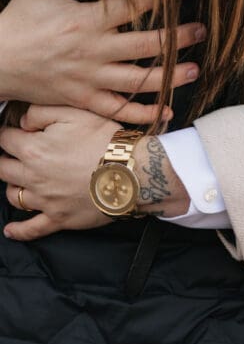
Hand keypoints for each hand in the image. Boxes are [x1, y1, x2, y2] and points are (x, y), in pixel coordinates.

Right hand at [0, 0, 205, 123]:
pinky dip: (142, 113)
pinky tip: (167, 111)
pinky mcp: (83, 99)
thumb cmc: (17, 20)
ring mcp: (89, 78)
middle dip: (176, 37)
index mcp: (85, 19)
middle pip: (144, 44)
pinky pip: (117, 109)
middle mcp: (92, 50)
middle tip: (202, 30)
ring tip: (194, 69)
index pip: (132, 5)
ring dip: (169, 76)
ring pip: (136, 80)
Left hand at [0, 105, 190, 240]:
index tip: (10, 131)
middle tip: (14, 153)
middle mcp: (33, 176)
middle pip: (3, 168)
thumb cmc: (105, 139)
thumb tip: (23, 122)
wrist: (131, 171)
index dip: (7, 133)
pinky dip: (19, 231)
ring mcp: (44, 200)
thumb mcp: (76, 112)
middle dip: (6, 158)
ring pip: (14, 196)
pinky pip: (31, 229)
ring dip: (14, 186)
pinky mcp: (58, 218)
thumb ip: (42, 112)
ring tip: (21, 179)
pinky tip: (10, 231)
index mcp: (34, 149)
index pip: (5, 139)